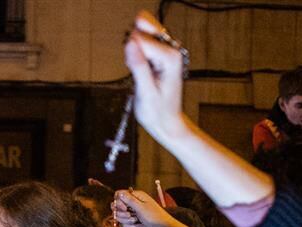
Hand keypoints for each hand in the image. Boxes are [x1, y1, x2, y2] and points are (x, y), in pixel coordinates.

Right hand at [114, 189, 174, 226]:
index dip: (118, 202)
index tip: (124, 208)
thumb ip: (129, 200)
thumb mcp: (142, 207)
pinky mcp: (132, 222)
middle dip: (122, 214)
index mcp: (136, 196)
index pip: (118, 195)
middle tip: (131, 216)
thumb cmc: (156, 217)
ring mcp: (132, 213)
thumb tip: (119, 193)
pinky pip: (124, 225)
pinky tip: (138, 226)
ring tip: (137, 221)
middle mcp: (132, 203)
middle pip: (117, 207)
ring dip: (127, 221)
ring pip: (120, 217)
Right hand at [124, 11, 190, 145]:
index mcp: (170, 58)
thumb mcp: (145, 93)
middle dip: (133, 47)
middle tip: (136, 68)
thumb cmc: (158, 112)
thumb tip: (129, 43)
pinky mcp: (161, 54)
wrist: (166, 122)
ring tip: (140, 72)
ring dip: (134, 51)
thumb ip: (138, 66)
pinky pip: (143, 43)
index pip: (142, 40)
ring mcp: (167, 51)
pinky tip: (141, 70)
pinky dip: (136, 54)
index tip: (133, 70)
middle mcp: (172, 50)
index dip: (131, 54)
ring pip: (143, 35)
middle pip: (144, 30)